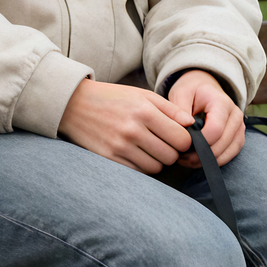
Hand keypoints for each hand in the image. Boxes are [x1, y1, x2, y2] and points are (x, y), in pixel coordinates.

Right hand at [58, 79, 194, 174]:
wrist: (74, 104)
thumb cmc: (112, 98)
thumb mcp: (142, 95)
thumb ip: (170, 109)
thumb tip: (192, 125)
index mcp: (144, 111)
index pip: (181, 139)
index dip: (184, 141)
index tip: (177, 137)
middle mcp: (133, 130)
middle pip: (170, 156)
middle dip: (171, 152)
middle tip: (162, 143)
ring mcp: (119, 147)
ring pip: (155, 167)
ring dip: (156, 161)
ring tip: (147, 148)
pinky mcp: (108, 158)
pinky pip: (137, 172)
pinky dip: (141, 165)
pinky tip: (135, 153)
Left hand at [166, 70, 244, 168]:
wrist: (205, 88)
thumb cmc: (191, 91)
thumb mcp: (181, 94)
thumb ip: (180, 110)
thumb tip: (185, 130)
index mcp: (222, 103)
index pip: (215, 130)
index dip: (199, 143)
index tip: (181, 147)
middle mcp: (235, 115)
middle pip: (222, 144)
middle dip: (200, 154)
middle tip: (180, 157)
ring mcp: (240, 126)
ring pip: (228, 152)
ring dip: (207, 160)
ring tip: (188, 160)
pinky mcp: (239, 136)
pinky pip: (231, 154)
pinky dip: (215, 161)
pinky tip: (199, 161)